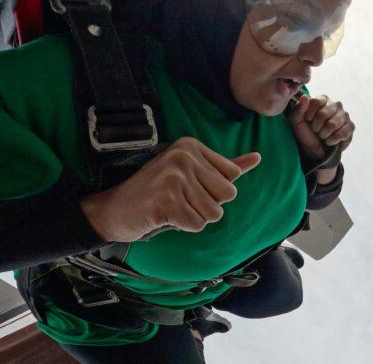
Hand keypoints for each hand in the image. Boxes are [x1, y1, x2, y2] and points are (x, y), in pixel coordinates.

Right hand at [79, 137, 260, 241]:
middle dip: (207, 205)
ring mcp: (173, 177)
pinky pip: (197, 225)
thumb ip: (225, 167)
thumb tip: (257, 157)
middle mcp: (183, 156)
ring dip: (195, 217)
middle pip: (227, 195)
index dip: (213, 190)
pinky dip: (183, 227)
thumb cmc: (157, 192)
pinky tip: (164, 216)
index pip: (232, 176)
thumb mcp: (192, 172)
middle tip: (180, 200)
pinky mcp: (165, 200)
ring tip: (172, 208)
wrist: (115, 209)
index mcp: (191, 145)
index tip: (188, 187)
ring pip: (214, 213)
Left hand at [287, 94, 354, 162]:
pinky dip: (332, 140)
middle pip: (323, 114)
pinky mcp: (351, 126)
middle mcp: (335, 104)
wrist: (315, 149)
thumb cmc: (306, 132)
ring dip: (323, 134)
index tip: (308, 121)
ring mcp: (345, 115)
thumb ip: (298, 108)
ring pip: (333, 124)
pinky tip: (329, 140)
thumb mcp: (297, 121)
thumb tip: (304, 97)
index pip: (316, 102)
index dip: (309, 114)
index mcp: (322, 99)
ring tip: (322, 136)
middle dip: (316, 127)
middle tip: (315, 130)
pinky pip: (342, 133)